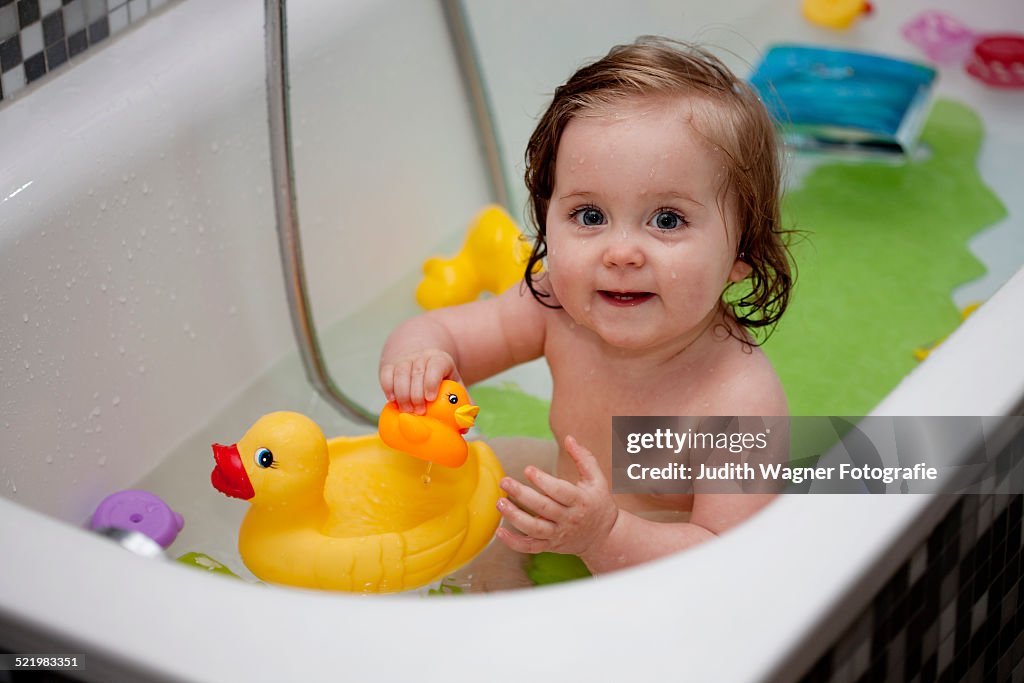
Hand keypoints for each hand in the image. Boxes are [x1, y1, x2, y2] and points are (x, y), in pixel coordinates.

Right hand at [379, 349, 462, 414]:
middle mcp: (421, 357)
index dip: (432, 382)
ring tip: (406, 411)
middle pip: (417, 373)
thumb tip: (466, 426)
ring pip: (400, 374)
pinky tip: (392, 400)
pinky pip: (386, 374)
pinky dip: (388, 388)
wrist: (420, 353)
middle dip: (416, 395)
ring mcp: (404, 360)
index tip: (430, 398)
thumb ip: (463, 401)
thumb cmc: (439, 375)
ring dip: (402, 394)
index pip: (435, 366)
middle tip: (419, 412)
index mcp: (439, 360)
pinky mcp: (390, 365)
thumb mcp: (453, 381)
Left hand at [495, 435, 617, 555]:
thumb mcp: (597, 480)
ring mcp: (558, 534)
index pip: (560, 492)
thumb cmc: (598, 503)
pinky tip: (500, 532)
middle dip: (522, 495)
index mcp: (581, 501)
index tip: (528, 469)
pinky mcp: (550, 546)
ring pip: (534, 529)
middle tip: (504, 481)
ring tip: (499, 502)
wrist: (604, 538)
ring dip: (514, 517)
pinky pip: (530, 547)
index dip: (544, 481)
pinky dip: (514, 543)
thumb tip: (569, 438)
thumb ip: (584, 458)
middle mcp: (569, 519)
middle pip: (544, 508)